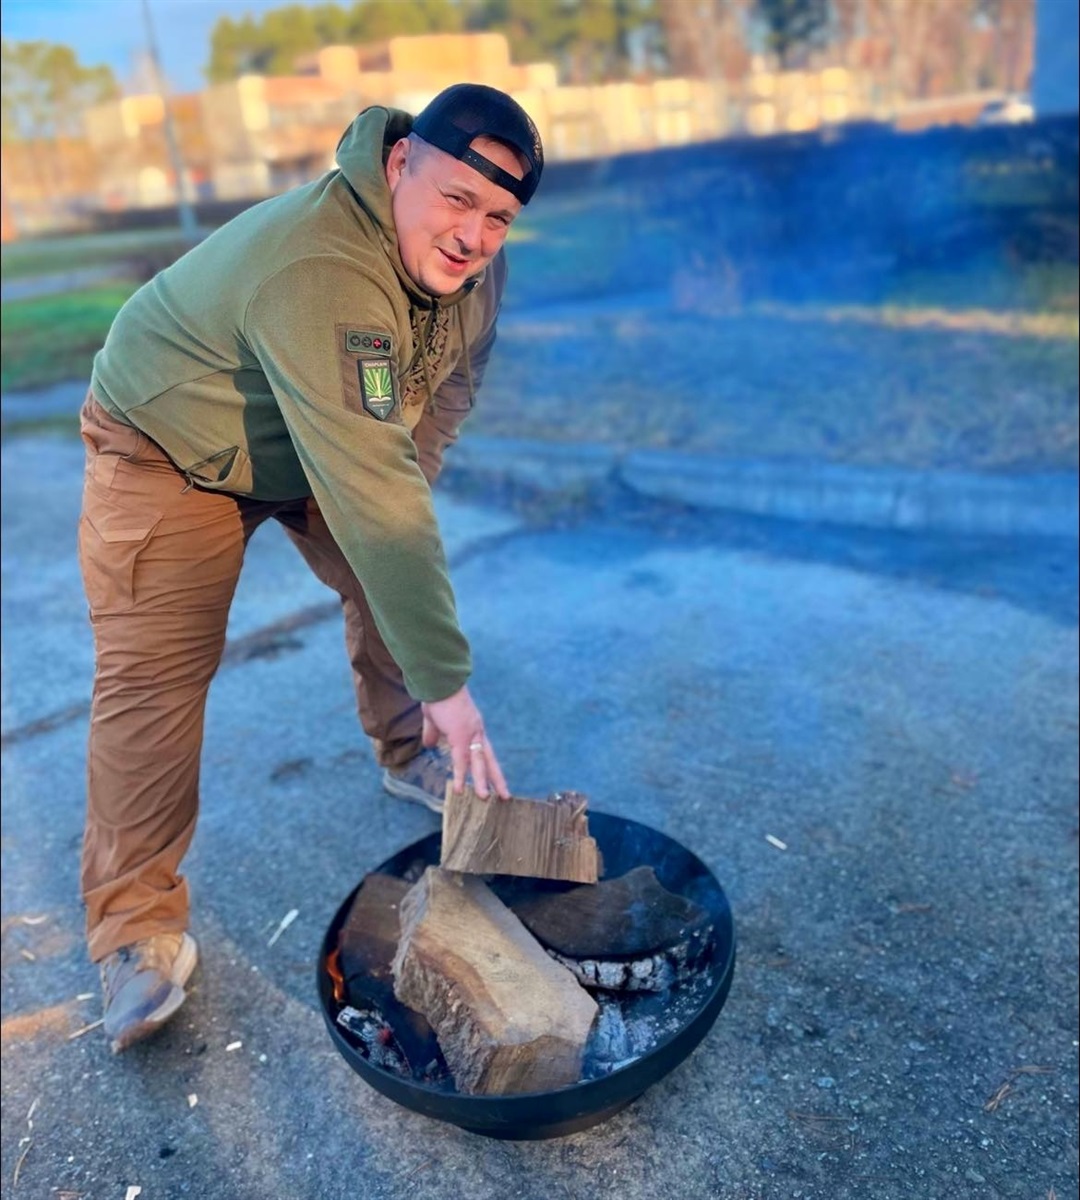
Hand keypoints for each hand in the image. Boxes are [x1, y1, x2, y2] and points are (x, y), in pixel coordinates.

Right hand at [421, 685, 509, 799]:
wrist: (438, 683)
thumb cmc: (436, 696)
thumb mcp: (433, 719)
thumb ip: (433, 732)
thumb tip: (429, 745)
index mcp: (473, 727)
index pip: (484, 750)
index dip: (489, 765)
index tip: (495, 779)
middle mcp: (476, 732)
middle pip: (490, 759)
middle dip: (497, 778)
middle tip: (506, 795)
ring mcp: (470, 734)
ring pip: (479, 763)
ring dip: (482, 782)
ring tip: (486, 798)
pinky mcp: (460, 736)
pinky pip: (461, 761)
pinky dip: (461, 776)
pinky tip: (459, 790)